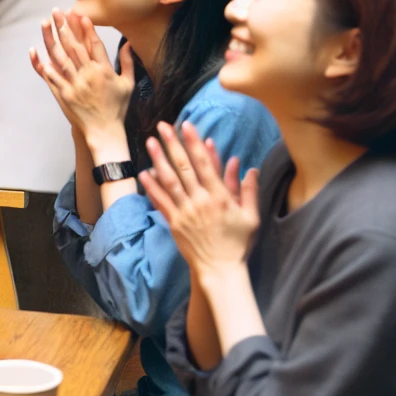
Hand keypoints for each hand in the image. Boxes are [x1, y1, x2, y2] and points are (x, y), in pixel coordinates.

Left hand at [29, 10, 133, 145]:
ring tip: (45, 23)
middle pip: (74, 47)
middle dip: (65, 27)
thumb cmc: (117, 108)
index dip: (87, 29)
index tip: (80, 15)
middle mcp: (89, 76)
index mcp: (105, 71)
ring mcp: (75, 85)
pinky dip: (43, 64)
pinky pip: (52, 77)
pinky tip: (36, 51)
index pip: (95, 45)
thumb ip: (127, 62)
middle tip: (57, 11)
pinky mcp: (64, 95)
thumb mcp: (128, 84)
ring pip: (61, 57)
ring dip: (51, 39)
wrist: (105, 132)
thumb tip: (129, 43)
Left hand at [139, 121, 259, 277]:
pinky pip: (161, 201)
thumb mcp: (250, 217)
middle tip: (162, 125)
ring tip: (149, 142)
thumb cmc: (238, 243)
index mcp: (219, 197)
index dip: (194, 143)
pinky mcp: (174, 223)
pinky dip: (152, 186)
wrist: (220, 270)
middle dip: (172, 144)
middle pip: (184, 167)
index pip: (205, 164)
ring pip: (169, 181)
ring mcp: (185, 212)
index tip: (187, 126)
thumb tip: (250, 168)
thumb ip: (248, 191)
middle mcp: (200, 202)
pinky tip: (144, 172)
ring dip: (158, 159)